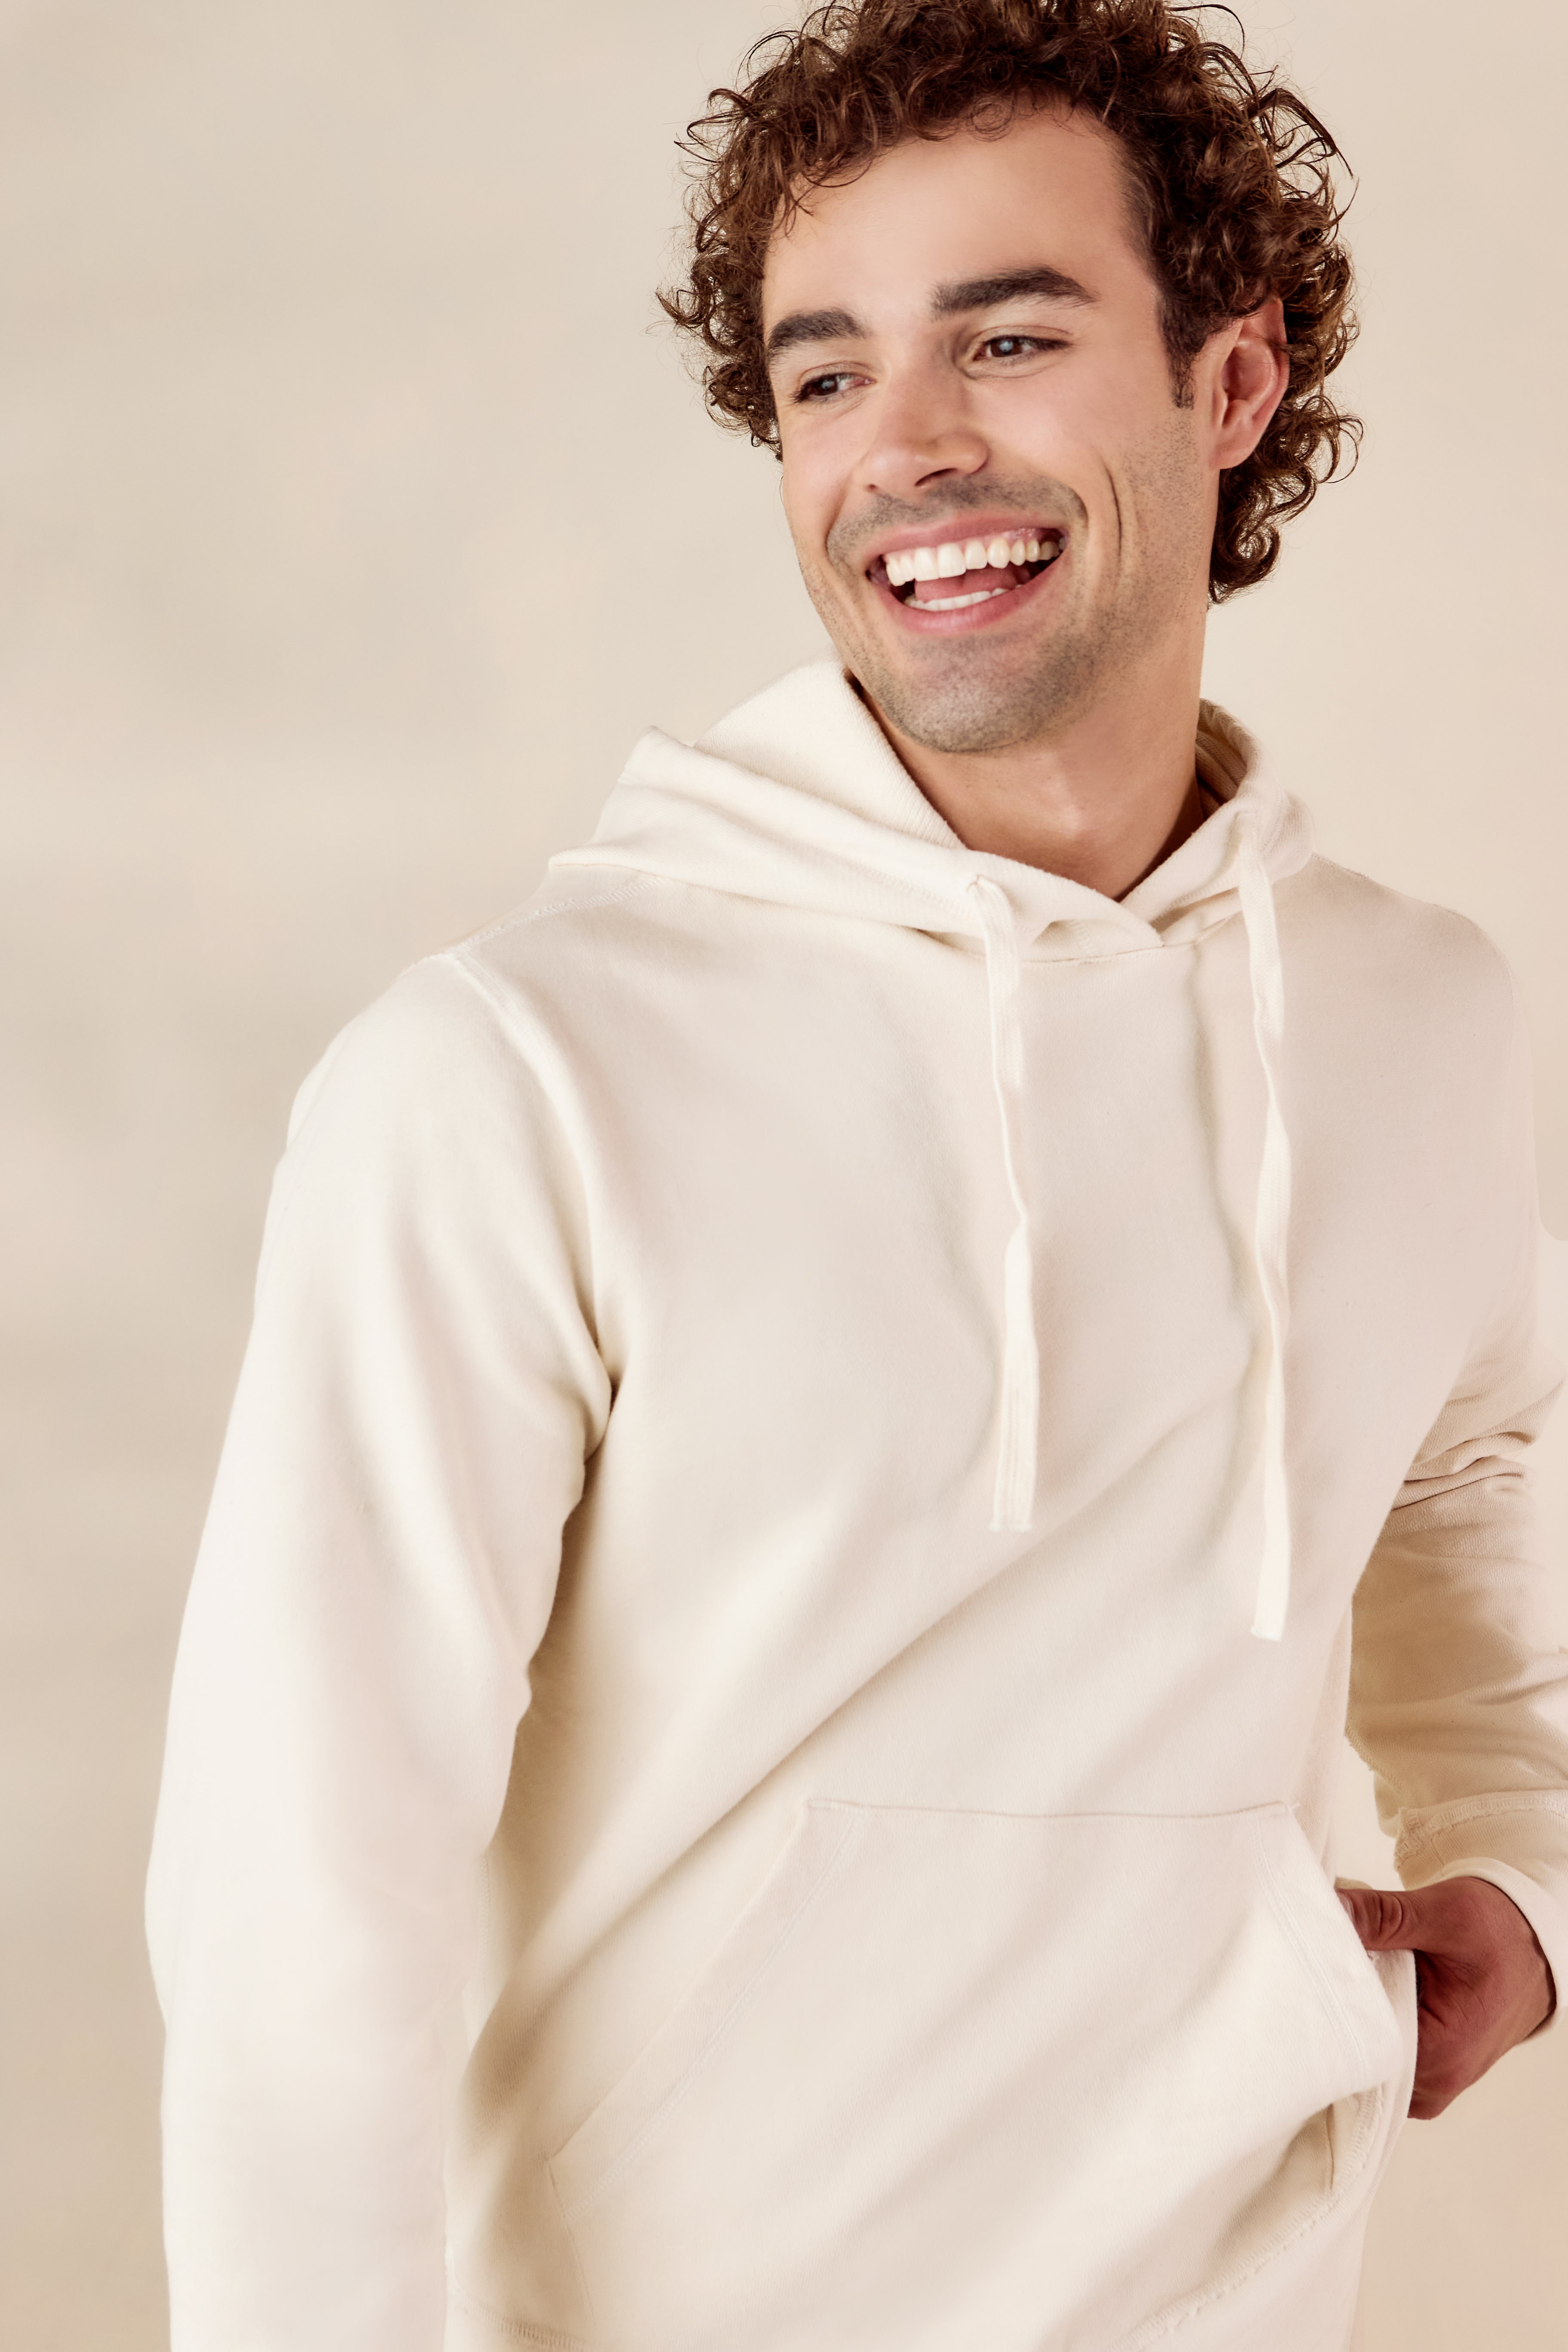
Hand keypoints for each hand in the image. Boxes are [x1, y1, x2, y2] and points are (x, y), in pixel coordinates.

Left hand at [1337, 1876, 1555, 2119]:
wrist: (1535, 1947)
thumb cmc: (1501, 1934)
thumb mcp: (1443, 1914)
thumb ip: (1381, 1916)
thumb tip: (1328, 1907)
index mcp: (1442, 2055)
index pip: (1361, 2046)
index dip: (1330, 2006)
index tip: (1307, 1971)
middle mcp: (1437, 2082)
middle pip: (1361, 2056)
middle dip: (1337, 2011)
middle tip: (1315, 1966)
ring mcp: (1432, 2081)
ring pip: (1370, 2056)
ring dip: (1355, 2015)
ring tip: (1346, 1973)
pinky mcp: (1428, 2068)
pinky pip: (1384, 2054)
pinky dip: (1372, 2021)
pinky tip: (1365, 1989)